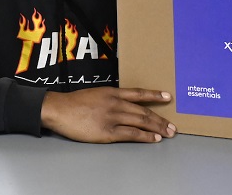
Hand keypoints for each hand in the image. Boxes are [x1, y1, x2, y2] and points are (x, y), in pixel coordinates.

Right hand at [40, 88, 175, 143]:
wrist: (59, 109)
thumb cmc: (74, 103)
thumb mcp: (95, 94)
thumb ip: (109, 99)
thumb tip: (123, 104)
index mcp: (112, 92)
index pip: (138, 93)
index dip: (154, 95)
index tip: (167, 96)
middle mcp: (115, 103)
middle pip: (143, 111)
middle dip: (161, 119)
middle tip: (173, 126)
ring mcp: (112, 118)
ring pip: (141, 122)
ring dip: (157, 128)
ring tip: (169, 133)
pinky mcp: (108, 132)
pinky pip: (131, 134)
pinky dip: (145, 137)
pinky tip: (154, 139)